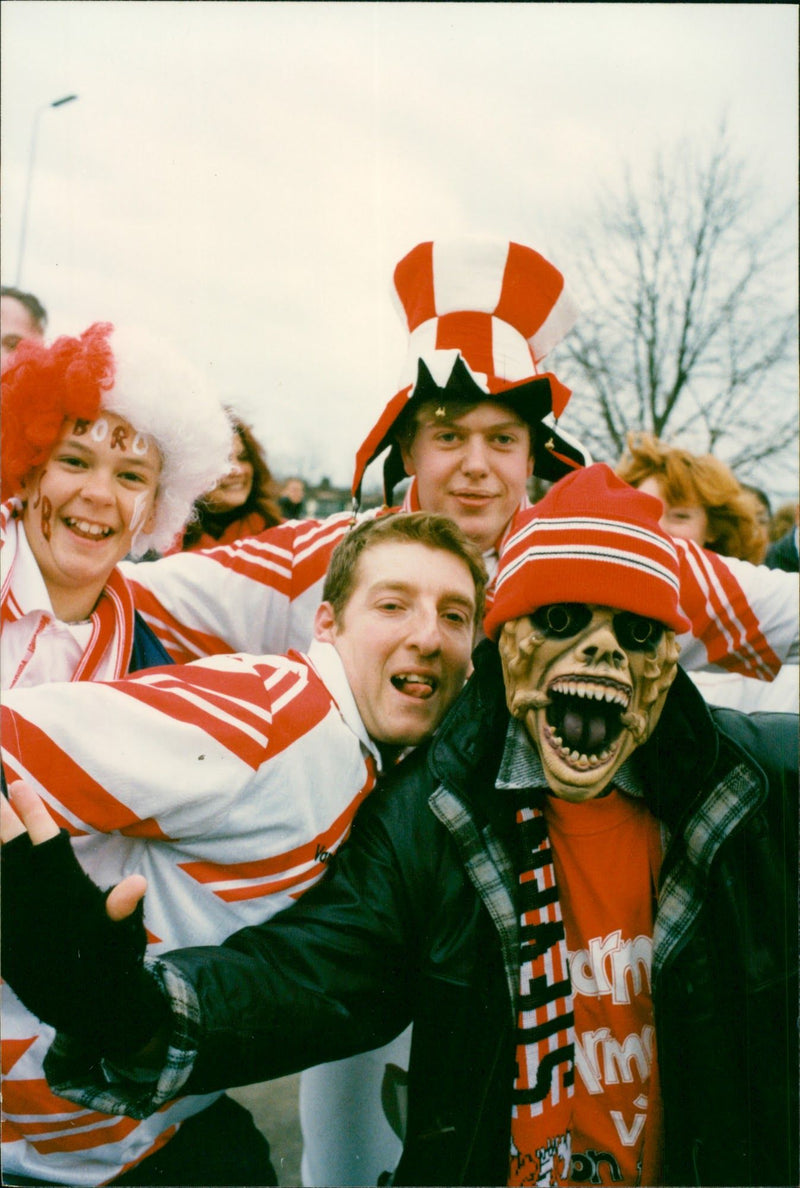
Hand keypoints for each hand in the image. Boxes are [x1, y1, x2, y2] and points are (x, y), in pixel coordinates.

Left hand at [1, 780, 167, 1058]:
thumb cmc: (114, 965)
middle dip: (3, 822)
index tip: (18, 786)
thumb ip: (121, 910)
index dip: (32, 816)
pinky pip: (0, 905)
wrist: (92, 1015)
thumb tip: (135, 886)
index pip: (47, 849)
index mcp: (66, 901)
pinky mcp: (8, 943)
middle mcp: (37, 911)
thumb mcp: (123, 939)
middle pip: (14, 856)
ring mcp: (18, 927)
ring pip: (2, 878)